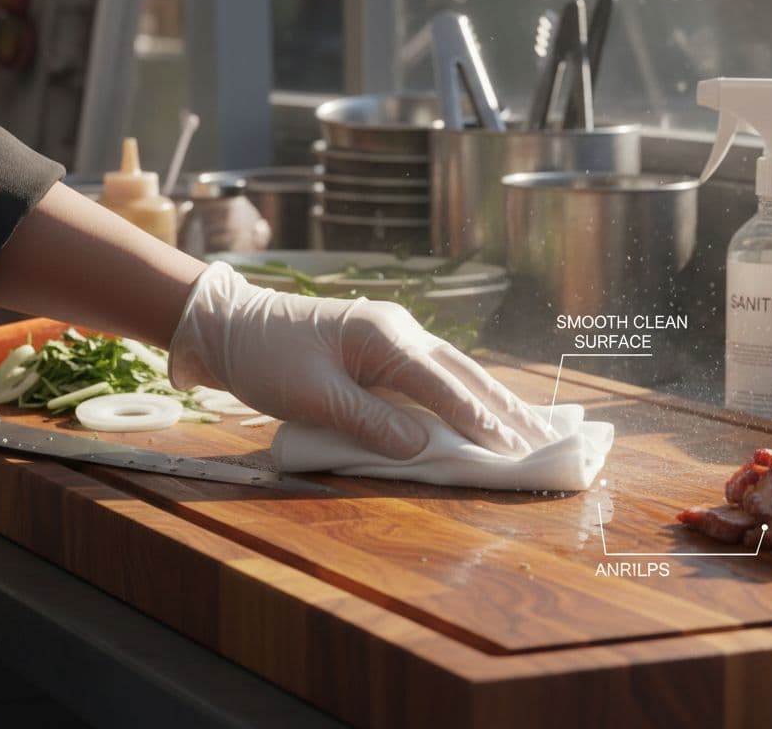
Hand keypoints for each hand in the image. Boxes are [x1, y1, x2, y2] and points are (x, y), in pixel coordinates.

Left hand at [167, 262, 557, 458]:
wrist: (229, 324)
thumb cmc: (266, 358)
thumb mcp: (314, 397)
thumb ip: (370, 422)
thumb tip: (422, 445)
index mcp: (385, 337)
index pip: (444, 384)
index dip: (479, 419)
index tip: (512, 447)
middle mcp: (399, 330)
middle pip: (463, 373)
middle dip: (503, 408)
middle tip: (542, 439)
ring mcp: (393, 333)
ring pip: (454, 370)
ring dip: (490, 400)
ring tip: (528, 426)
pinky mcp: (383, 346)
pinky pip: (434, 372)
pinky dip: (463, 392)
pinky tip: (482, 407)